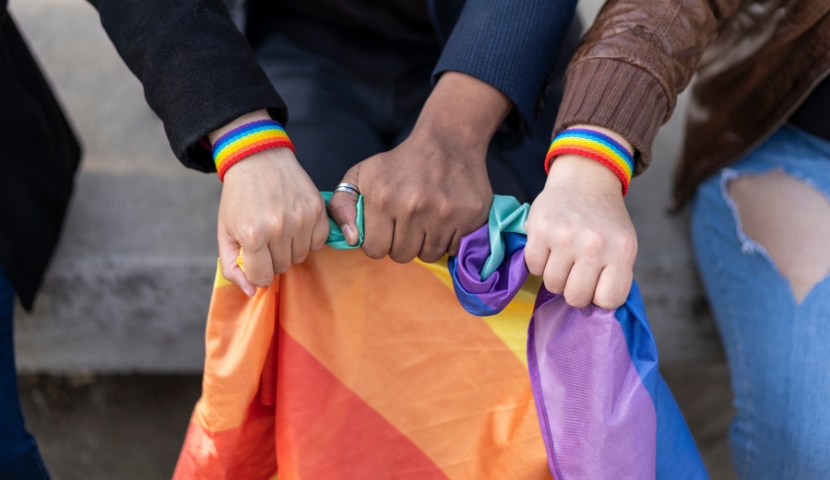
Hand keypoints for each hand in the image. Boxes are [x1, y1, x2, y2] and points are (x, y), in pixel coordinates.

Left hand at [213, 112, 327, 295]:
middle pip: (283, 268)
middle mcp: (279, 228)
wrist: (258, 159)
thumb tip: (251, 292)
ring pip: (301, 256)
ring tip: (280, 228)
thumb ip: (232, 266)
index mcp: (253, 235)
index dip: (258, 271)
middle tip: (266, 237)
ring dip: (291, 248)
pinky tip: (296, 223)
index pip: (263, 278)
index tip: (256, 257)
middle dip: (273, 258)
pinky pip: (318, 242)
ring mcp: (301, 218)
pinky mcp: (317, 209)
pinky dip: (308, 237)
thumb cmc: (239, 198)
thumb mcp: (225, 232)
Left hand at [327, 135, 492, 261]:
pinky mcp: (469, 216)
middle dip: (403, 243)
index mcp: (383, 199)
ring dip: (426, 243)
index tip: (387, 227)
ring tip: (427, 219)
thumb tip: (351, 238)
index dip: (379, 241)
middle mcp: (413, 207)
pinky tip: (445, 219)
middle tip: (409, 222)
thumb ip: (341, 206)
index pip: (375, 250)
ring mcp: (444, 213)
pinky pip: (453, 249)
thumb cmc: (399, 163)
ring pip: (429, 256)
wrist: (448, 142)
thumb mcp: (361, 175)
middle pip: (403, 255)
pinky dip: (449, 240)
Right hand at [524, 128, 637, 308]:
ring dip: (556, 276)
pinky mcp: (540, 230)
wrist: (584, 180)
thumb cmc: (604, 220)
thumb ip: (615, 276)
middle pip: (576, 298)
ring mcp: (565, 237)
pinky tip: (548, 247)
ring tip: (563, 257)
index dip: (599, 296)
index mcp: (621, 251)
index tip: (597, 283)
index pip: (609, 301)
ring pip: (552, 285)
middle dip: (574, 290)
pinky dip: (538, 262)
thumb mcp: (623, 245)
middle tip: (576, 271)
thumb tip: (596, 311)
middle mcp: (594, 245)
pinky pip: (532, 267)